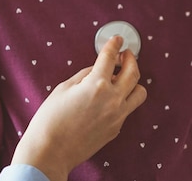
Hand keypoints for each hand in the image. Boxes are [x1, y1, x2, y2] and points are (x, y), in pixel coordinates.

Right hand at [11, 36, 146, 180]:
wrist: (51, 151)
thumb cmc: (51, 120)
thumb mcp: (64, 88)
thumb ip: (84, 75)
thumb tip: (96, 70)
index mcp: (97, 85)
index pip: (110, 57)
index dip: (114, 45)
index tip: (117, 40)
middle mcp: (112, 99)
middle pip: (133, 72)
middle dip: (130, 58)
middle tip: (125, 54)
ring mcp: (117, 116)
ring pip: (139, 92)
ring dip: (133, 81)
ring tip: (122, 77)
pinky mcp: (116, 128)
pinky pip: (128, 109)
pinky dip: (123, 99)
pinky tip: (110, 98)